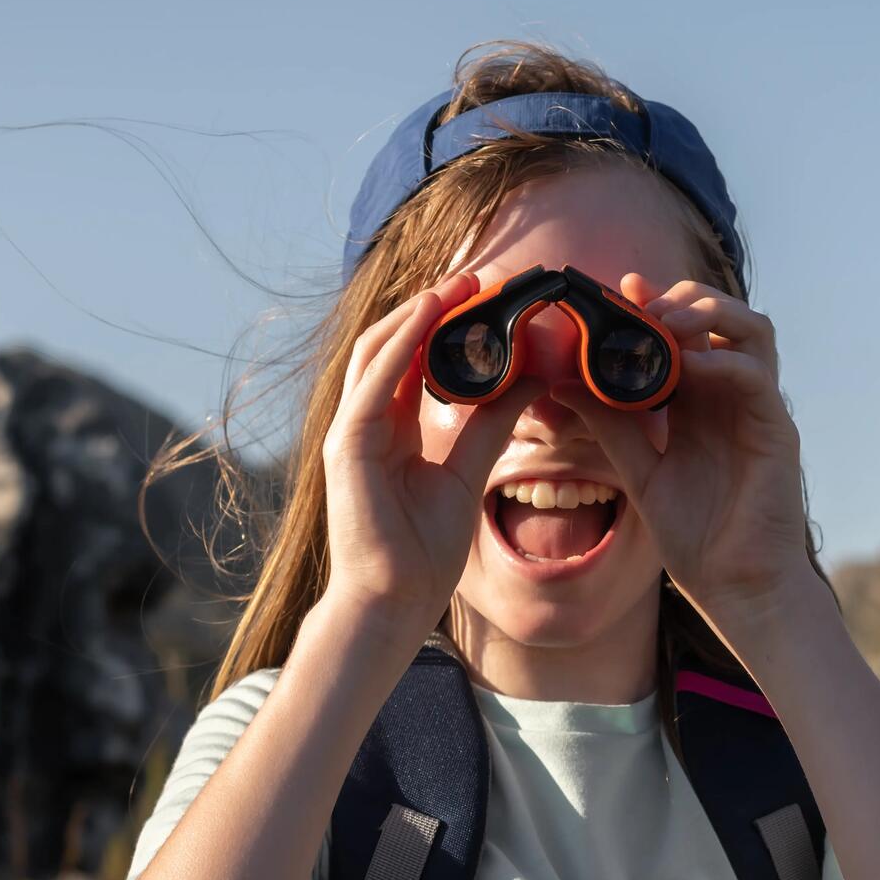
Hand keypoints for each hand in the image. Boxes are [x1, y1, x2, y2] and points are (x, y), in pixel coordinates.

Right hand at [321, 271, 543, 636]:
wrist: (393, 602)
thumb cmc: (423, 550)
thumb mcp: (469, 472)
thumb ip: (491, 424)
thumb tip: (532, 377)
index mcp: (392, 426)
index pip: (416, 356)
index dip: (450, 321)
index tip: (491, 294)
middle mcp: (367, 420)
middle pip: (395, 343)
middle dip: (436, 306)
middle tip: (482, 276)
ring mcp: (351, 430)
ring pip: (378, 351)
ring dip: (418, 313)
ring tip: (461, 284)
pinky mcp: (346, 446)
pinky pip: (374, 383)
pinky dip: (402, 346)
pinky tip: (432, 317)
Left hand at [549, 274, 815, 639]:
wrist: (736, 587)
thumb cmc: (696, 535)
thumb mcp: (638, 470)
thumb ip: (609, 425)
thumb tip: (561, 384)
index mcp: (702, 400)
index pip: (687, 330)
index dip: (657, 302)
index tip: (621, 288)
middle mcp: (733, 396)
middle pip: (723, 316)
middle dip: (682, 298)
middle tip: (641, 306)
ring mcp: (759, 409)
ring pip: (753, 330)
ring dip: (709, 314)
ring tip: (666, 324)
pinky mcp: (777, 431)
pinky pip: (757, 377)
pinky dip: (724, 362)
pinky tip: (690, 368)